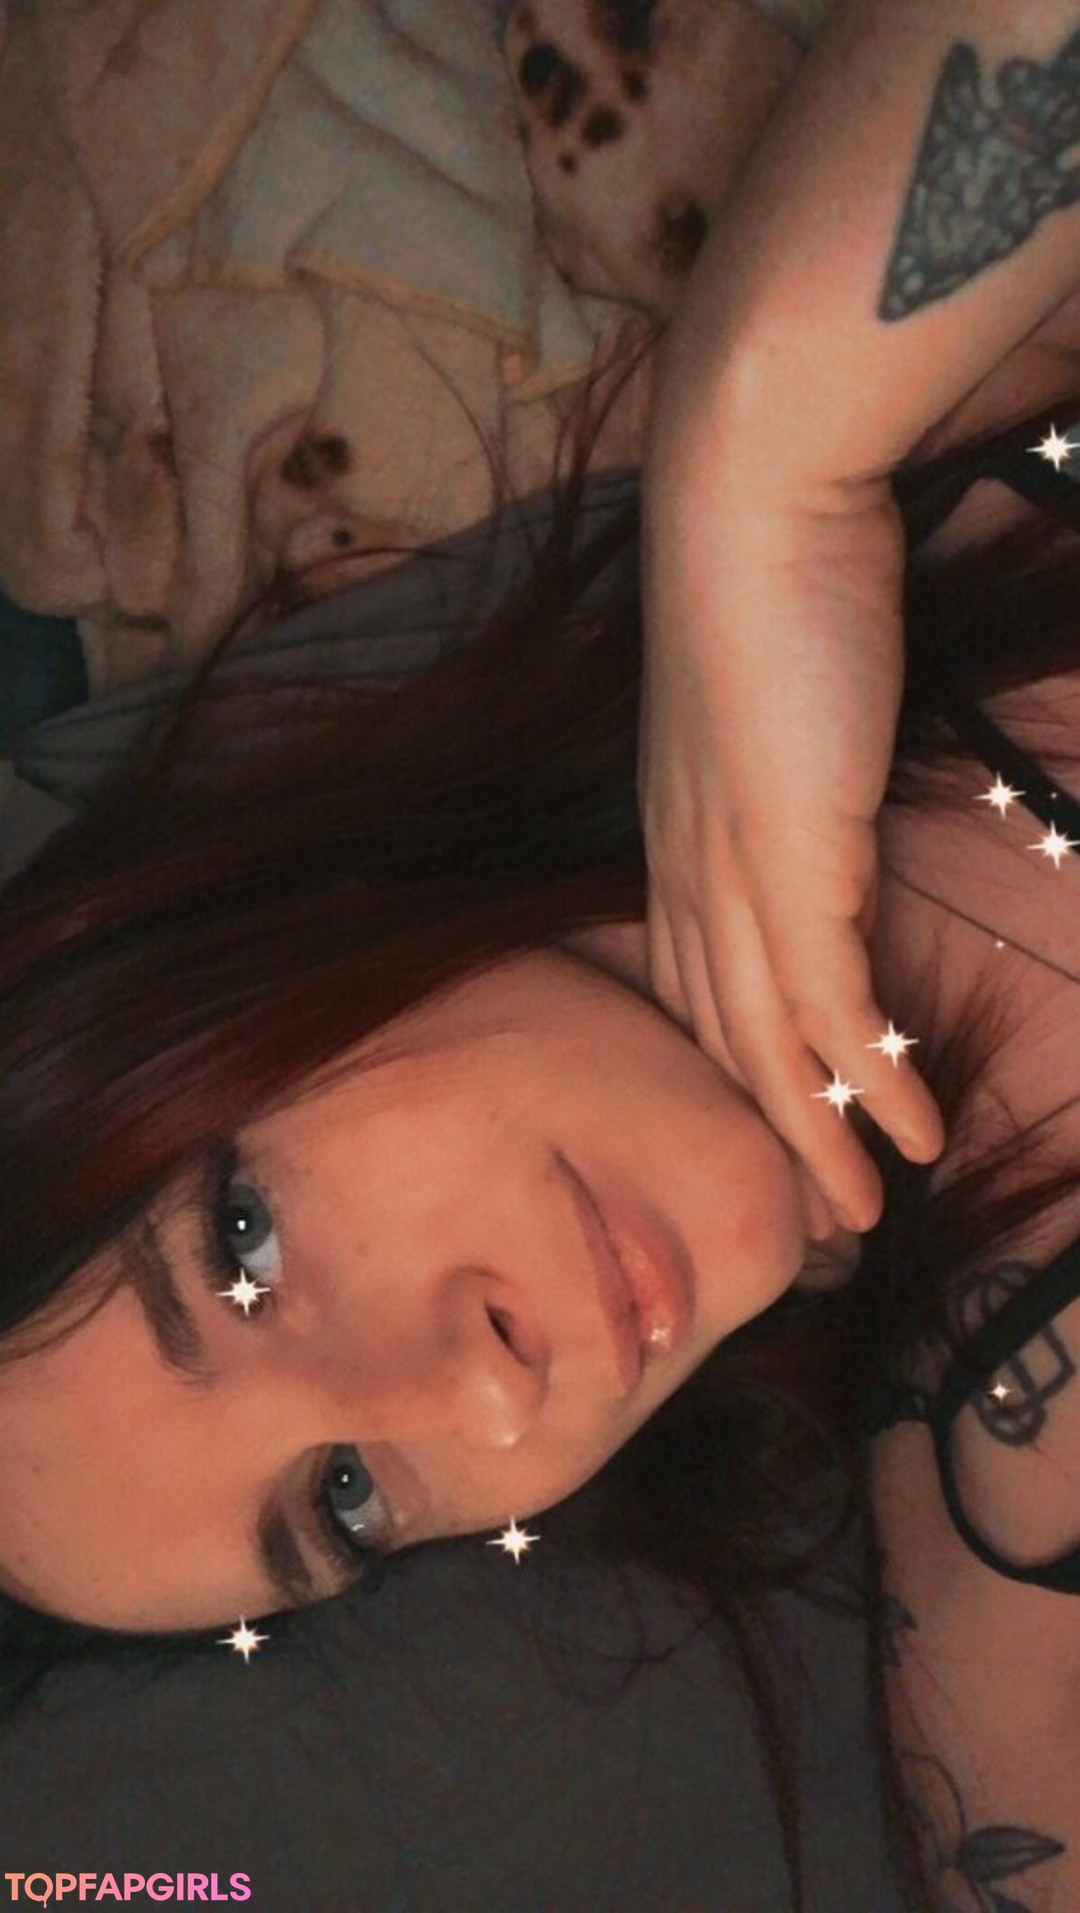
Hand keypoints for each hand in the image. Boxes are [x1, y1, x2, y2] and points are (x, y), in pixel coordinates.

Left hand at [641, 425, 945, 1233]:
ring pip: (765, 1050)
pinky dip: (865, 1086)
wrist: (753, 498)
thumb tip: (825, 822)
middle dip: (766, 1130)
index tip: (774, 1118)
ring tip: (863, 1213)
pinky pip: (828, 1012)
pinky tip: (906, 1138)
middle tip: (811, 1212)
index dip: (736, 1063)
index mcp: (673, 835)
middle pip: (721, 1038)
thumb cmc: (765, 573)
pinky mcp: (789, 867)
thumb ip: (784, 775)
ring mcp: (732, 877)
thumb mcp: (768, 700)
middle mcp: (686, 873)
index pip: (700, 982)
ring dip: (816, 1140)